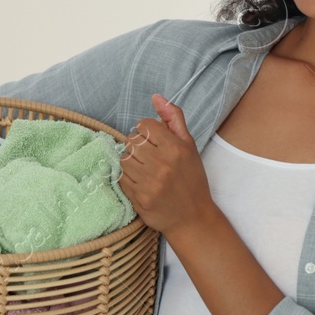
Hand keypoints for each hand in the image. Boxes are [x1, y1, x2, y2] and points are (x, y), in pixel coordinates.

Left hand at [118, 93, 216, 236]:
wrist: (193, 217)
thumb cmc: (191, 179)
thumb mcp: (189, 146)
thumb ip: (173, 119)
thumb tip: (156, 97)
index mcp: (175, 148)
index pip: (145, 125)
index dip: (147, 131)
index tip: (155, 141)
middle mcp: (162, 163)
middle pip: (132, 141)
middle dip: (139, 147)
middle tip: (150, 157)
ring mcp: (150, 182)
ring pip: (124, 159)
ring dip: (132, 162)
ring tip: (145, 169)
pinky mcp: (140, 198)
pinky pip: (122, 178)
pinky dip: (128, 178)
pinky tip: (142, 182)